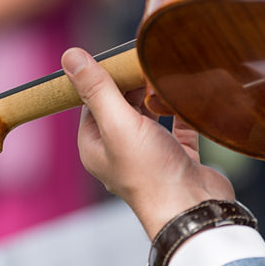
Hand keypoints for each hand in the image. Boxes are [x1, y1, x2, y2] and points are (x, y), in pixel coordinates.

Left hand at [61, 47, 234, 238]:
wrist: (194, 209)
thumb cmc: (151, 173)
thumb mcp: (118, 124)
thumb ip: (97, 89)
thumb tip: (70, 57)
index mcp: (95, 147)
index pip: (90, 104)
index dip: (101, 79)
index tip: (117, 58)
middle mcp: (118, 153)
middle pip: (120, 108)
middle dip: (132, 85)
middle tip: (144, 61)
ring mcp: (149, 157)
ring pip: (149, 117)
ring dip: (156, 97)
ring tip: (165, 73)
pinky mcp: (178, 159)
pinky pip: (178, 129)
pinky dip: (182, 112)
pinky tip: (188, 95)